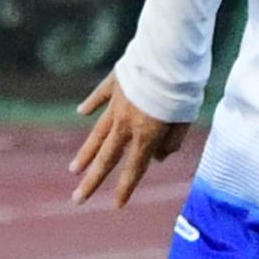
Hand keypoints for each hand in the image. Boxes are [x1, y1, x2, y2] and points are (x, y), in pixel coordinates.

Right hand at [68, 70, 194, 205]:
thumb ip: (172, 141)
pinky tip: (81, 113)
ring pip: (97, 133)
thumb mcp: (185, 119)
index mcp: (146, 134)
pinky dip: (90, 104)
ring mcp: (117, 103)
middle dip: (92, 181)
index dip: (125, 188)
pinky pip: (100, 97)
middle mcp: (127, 123)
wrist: (168, 53)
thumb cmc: (183, 88)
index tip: (116, 205)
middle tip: (77, 199)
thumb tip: (158, 156)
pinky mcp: (115, 82)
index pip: (134, 168)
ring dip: (85, 153)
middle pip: (107, 158)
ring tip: (74, 170)